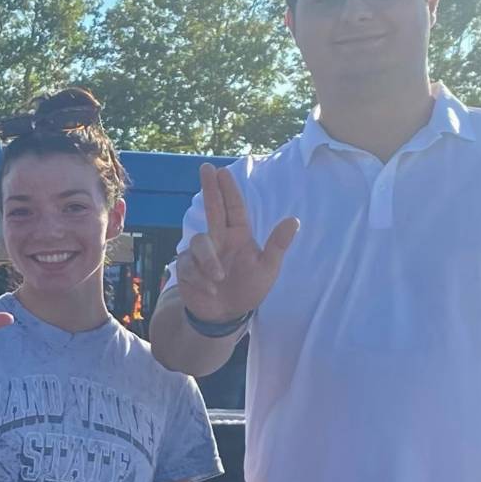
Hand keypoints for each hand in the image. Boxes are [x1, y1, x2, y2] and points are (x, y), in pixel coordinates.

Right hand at [174, 165, 296, 324]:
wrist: (226, 314)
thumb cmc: (248, 289)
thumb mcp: (267, 268)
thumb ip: (277, 245)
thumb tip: (294, 220)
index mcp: (238, 235)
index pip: (233, 207)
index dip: (228, 189)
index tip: (222, 171)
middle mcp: (219, 238)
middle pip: (212, 208)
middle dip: (209, 188)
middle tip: (206, 167)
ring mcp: (201, 252)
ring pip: (199, 242)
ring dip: (208, 260)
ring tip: (219, 279)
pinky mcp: (187, 267)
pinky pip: (188, 265)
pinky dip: (199, 277)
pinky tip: (209, 289)